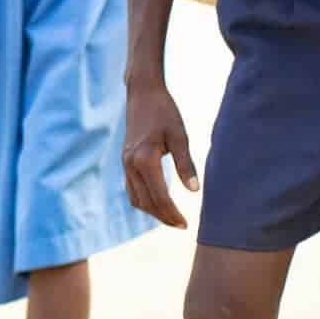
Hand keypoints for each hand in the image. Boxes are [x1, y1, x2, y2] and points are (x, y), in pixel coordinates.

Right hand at [122, 80, 198, 229]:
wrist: (142, 93)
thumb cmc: (165, 112)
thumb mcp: (180, 136)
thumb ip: (185, 165)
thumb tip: (194, 191)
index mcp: (145, 159)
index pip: (159, 196)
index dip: (172, 213)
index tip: (186, 224)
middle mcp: (130, 164)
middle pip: (146, 202)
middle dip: (163, 217)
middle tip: (182, 225)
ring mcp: (125, 163)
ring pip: (135, 198)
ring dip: (152, 211)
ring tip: (170, 217)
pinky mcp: (125, 160)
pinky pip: (131, 189)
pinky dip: (143, 200)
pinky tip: (157, 202)